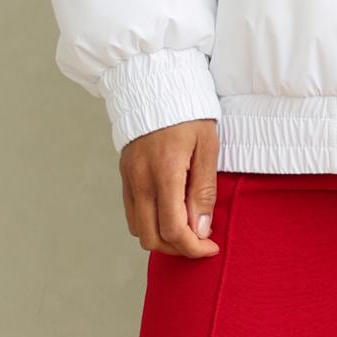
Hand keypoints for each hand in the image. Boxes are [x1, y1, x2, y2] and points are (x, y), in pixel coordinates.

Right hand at [119, 117, 220, 256]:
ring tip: (187, 228)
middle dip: (178, 249)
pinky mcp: (125, 177)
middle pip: (152, 238)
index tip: (211, 247)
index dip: (194, 248)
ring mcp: (129, 180)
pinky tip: (170, 213)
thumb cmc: (188, 114)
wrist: (155, 87)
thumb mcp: (207, 148)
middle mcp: (140, 181)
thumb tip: (201, 229)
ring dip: (162, 238)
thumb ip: (203, 190)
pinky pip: (133, 214)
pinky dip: (151, 223)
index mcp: (164, 174)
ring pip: (138, 230)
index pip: (173, 229)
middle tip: (201, 241)